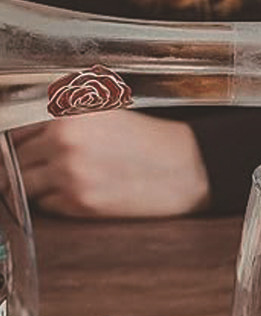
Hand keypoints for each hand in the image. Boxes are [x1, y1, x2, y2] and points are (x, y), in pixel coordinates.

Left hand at [11, 111, 210, 217]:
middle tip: (31, 170)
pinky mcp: (81, 202)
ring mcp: (70, 172)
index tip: (14, 150)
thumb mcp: (104, 111)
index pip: (13, 126)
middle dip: (18, 164)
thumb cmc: (150, 142)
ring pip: (22, 183)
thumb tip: (19, 135)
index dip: (12, 140)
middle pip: (13, 155)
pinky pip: (45, 204)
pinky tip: (74, 194)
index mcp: (68, 110)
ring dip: (30, 186)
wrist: (187, 171)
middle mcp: (64, 139)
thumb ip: (62, 117)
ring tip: (52, 184)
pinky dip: (51, 202)